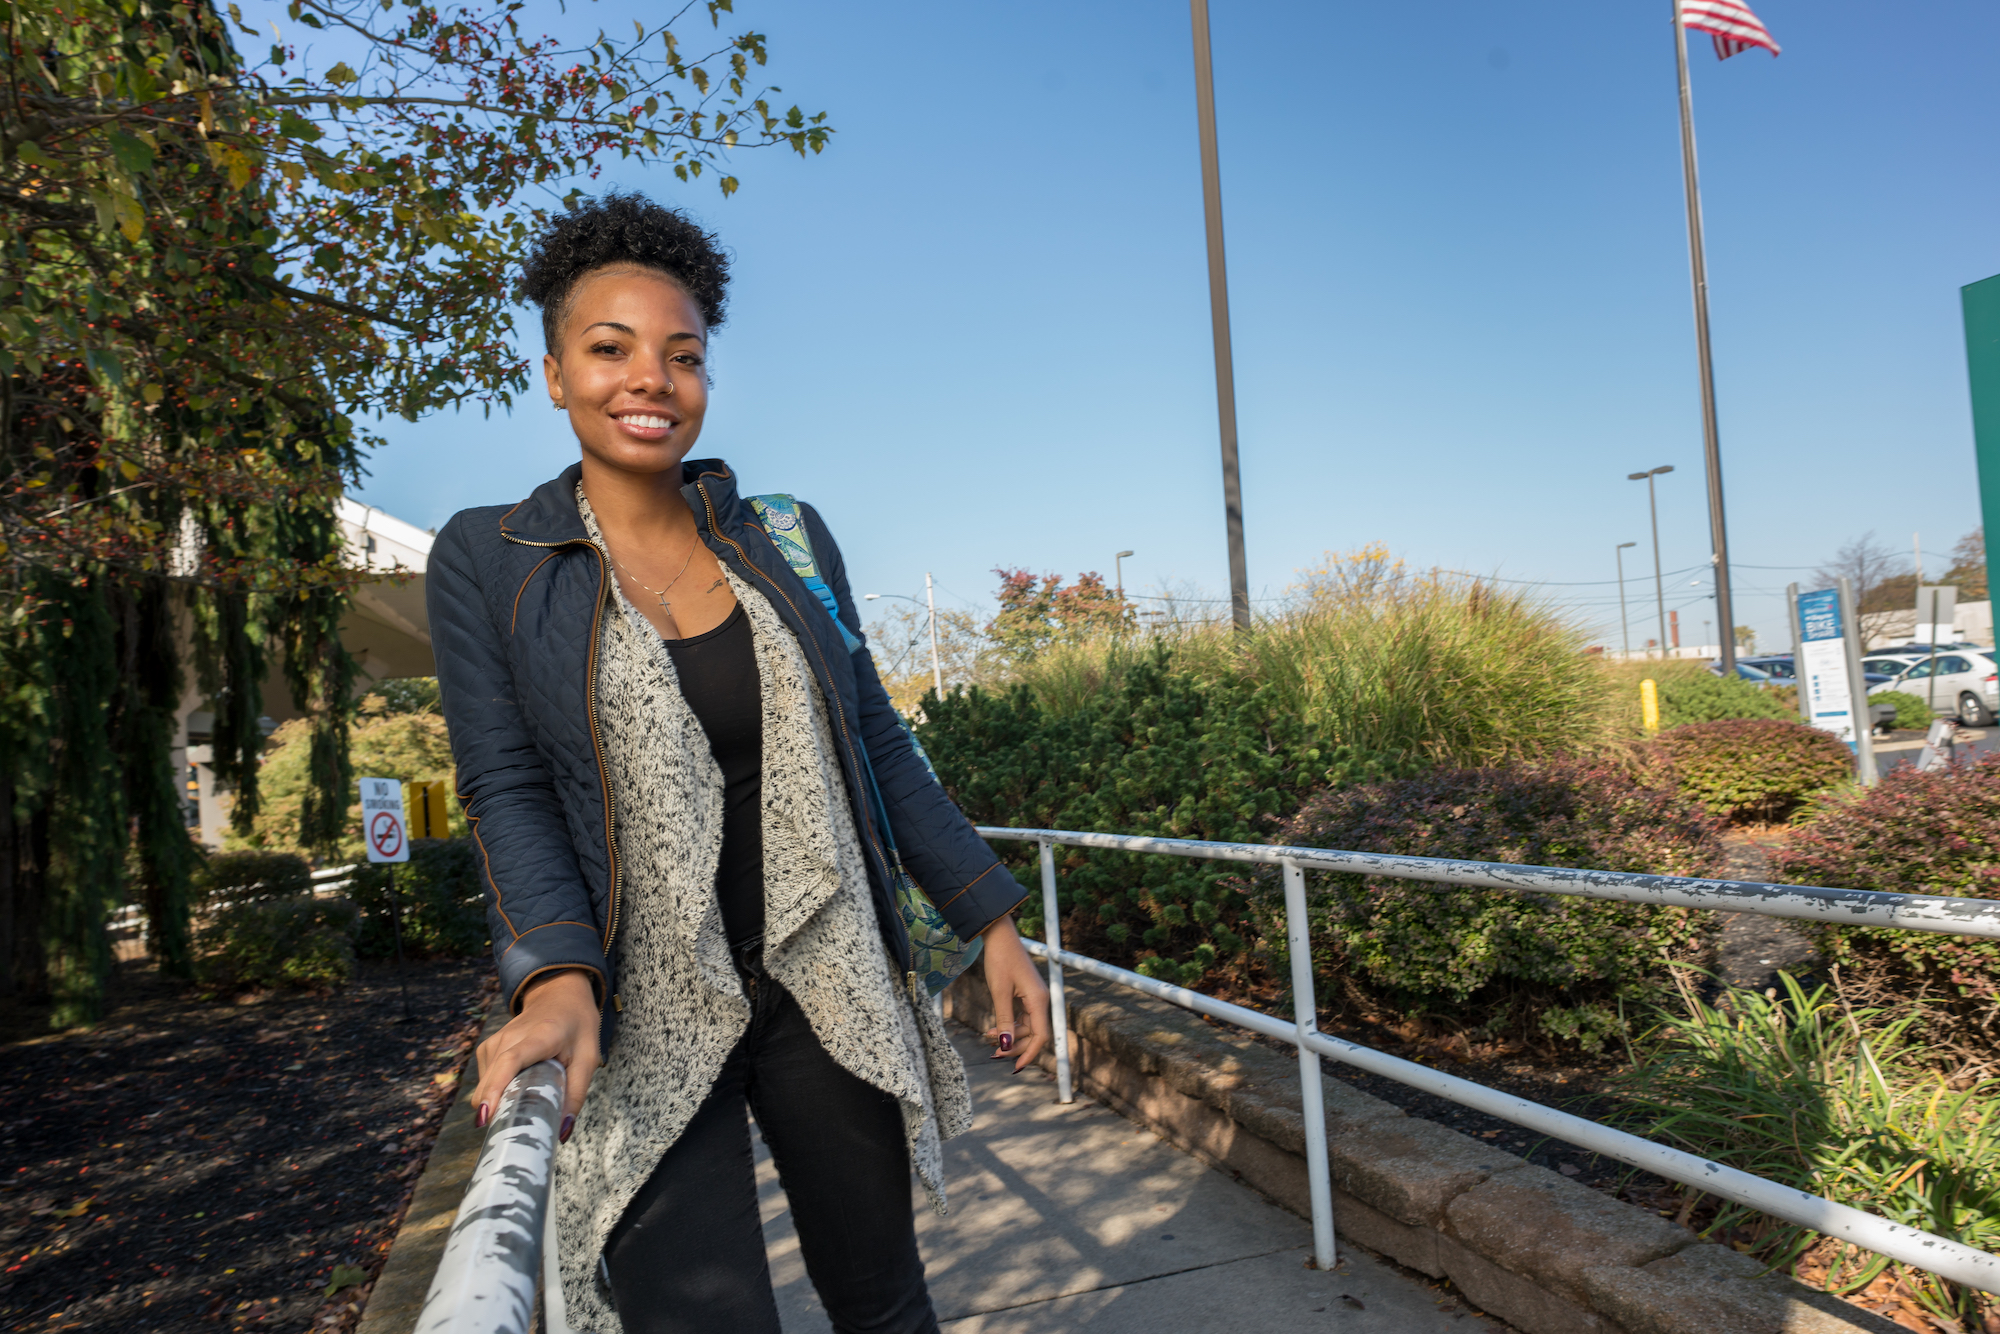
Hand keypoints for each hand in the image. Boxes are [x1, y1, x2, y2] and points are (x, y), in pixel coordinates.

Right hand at [472, 969, 600, 1143]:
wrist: (559, 994)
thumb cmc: (577, 1025)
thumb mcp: (588, 1057)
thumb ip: (575, 1094)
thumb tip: (561, 1133)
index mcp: (538, 1037)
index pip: (509, 1063)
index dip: (495, 1090)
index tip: (486, 1117)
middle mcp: (509, 1038)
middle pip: (491, 1082)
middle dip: (498, 1111)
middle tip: (516, 1131)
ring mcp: (494, 1042)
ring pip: (485, 1087)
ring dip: (500, 1102)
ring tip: (525, 1102)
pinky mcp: (487, 1049)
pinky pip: (486, 1082)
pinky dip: (498, 1092)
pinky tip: (518, 1087)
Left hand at [978, 915, 1050, 1072]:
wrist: (999, 935)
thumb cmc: (1000, 960)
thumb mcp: (999, 992)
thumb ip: (1004, 1020)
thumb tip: (1006, 1046)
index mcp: (1038, 1000)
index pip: (1040, 1036)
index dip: (1029, 1053)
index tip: (1015, 1067)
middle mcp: (1040, 1000)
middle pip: (1033, 1033)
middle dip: (1014, 1045)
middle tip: (992, 1052)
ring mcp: (1034, 997)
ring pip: (1026, 1026)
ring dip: (1009, 1035)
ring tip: (987, 1035)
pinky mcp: (1026, 993)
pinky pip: (1021, 1017)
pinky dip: (1009, 1024)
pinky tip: (994, 1028)